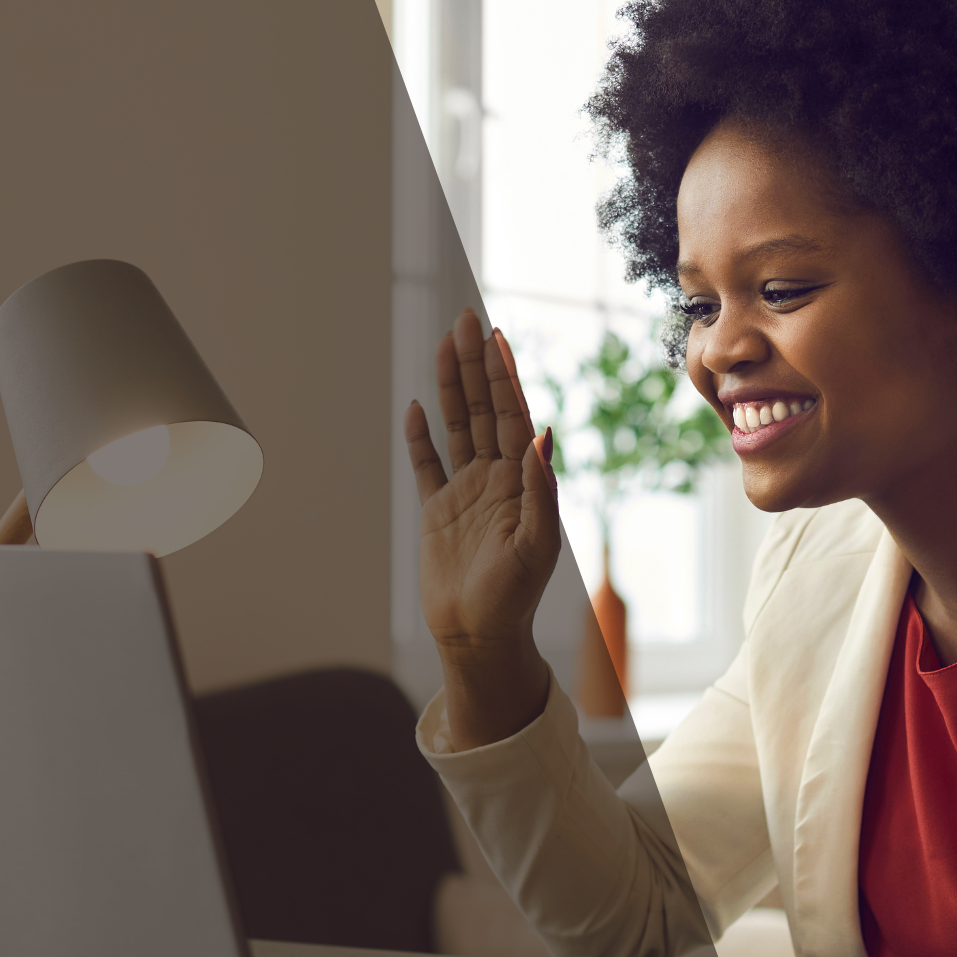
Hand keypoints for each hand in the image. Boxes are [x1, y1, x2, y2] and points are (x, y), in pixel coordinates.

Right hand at [405, 310, 559, 747]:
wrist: (479, 636)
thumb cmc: (514, 597)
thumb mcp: (536, 544)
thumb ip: (539, 489)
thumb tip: (542, 434)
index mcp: (521, 481)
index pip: (511, 415)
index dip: (504, 376)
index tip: (496, 336)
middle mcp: (495, 479)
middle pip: (482, 409)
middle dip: (475, 365)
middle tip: (466, 320)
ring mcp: (465, 492)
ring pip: (455, 427)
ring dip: (449, 387)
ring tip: (444, 345)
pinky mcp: (438, 512)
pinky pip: (426, 465)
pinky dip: (420, 438)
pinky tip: (415, 408)